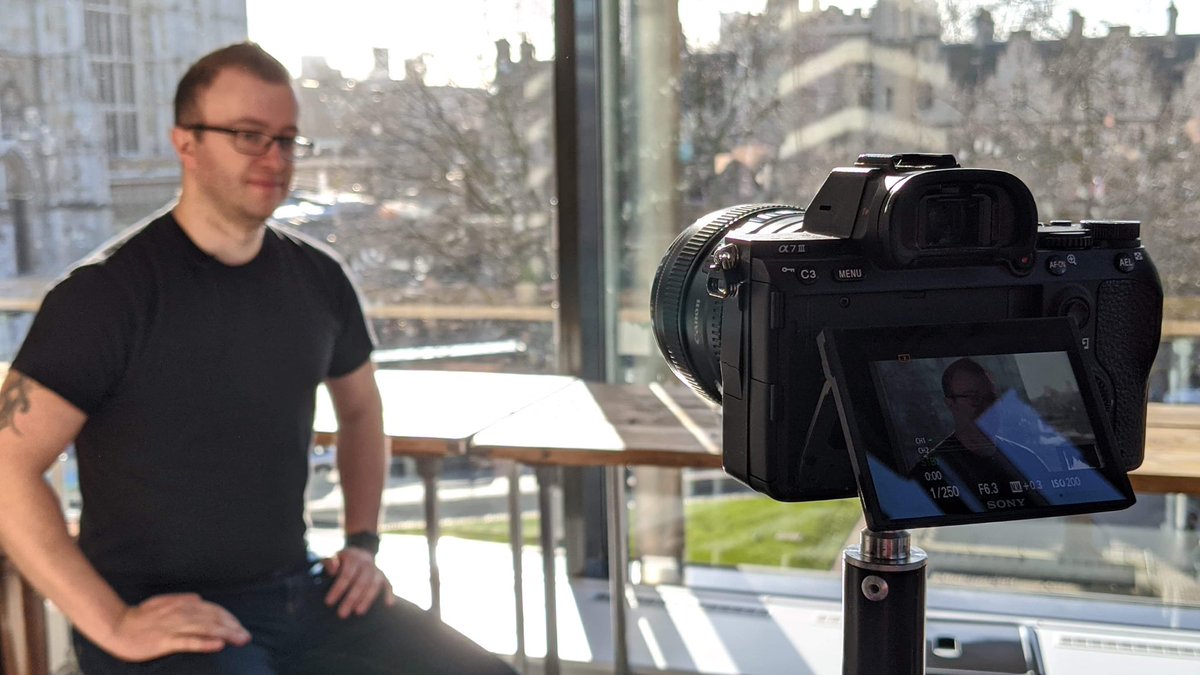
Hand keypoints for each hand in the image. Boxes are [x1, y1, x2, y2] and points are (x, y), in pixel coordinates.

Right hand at [106, 593, 249, 661]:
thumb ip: (182, 599)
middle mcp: (182, 613)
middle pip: (214, 619)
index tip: (240, 627)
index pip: (213, 610)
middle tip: (247, 636)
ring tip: (241, 640)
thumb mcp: (163, 602)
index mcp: (183, 604)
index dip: (229, 618)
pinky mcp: (165, 641)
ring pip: (206, 629)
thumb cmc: (140, 617)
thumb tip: (199, 598)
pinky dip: (205, 642)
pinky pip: (188, 642)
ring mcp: (174, 627)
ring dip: (227, 634)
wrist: (117, 626)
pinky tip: (219, 645)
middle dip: (233, 627)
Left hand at [323, 547, 395, 617]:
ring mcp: (376, 569)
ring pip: (374, 584)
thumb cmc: (340, 561)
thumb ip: (329, 562)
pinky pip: (388, 584)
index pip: (346, 574)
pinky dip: (389, 593)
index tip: (329, 603)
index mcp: (352, 557)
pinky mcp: (383, 576)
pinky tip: (389, 604)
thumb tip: (333, 570)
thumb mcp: (331, 558)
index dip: (338, 589)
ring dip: (367, 599)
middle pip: (360, 582)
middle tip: (342, 614)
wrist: (358, 553)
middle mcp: (366, 562)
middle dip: (351, 599)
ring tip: (358, 612)